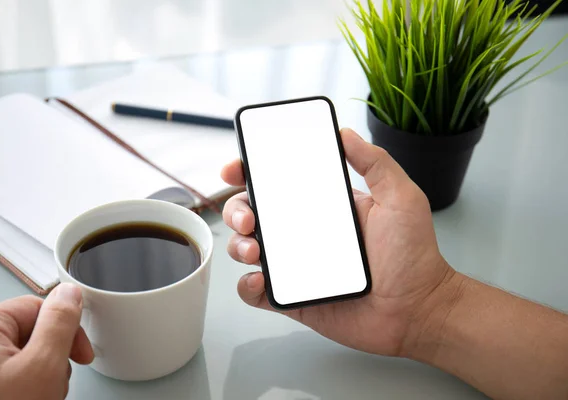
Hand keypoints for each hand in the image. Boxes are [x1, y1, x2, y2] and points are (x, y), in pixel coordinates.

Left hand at [0, 283, 93, 399]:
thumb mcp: (42, 368)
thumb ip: (60, 324)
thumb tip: (71, 292)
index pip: (39, 308)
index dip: (66, 331)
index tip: (80, 355)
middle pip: (32, 335)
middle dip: (51, 362)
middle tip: (48, 387)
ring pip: (23, 360)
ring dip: (39, 380)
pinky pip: (9, 378)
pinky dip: (24, 391)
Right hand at [221, 127, 453, 356]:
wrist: (418, 309)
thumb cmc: (413, 254)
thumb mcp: (400, 197)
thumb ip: (375, 162)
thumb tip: (344, 132)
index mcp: (321, 205)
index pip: (276, 183)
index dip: (248, 173)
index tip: (235, 169)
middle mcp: (303, 232)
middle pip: (252, 213)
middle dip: (236, 210)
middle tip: (248, 219)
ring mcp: (295, 265)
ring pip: (247, 249)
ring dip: (238, 245)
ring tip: (254, 250)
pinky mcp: (293, 297)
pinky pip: (256, 291)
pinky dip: (247, 286)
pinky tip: (259, 281)